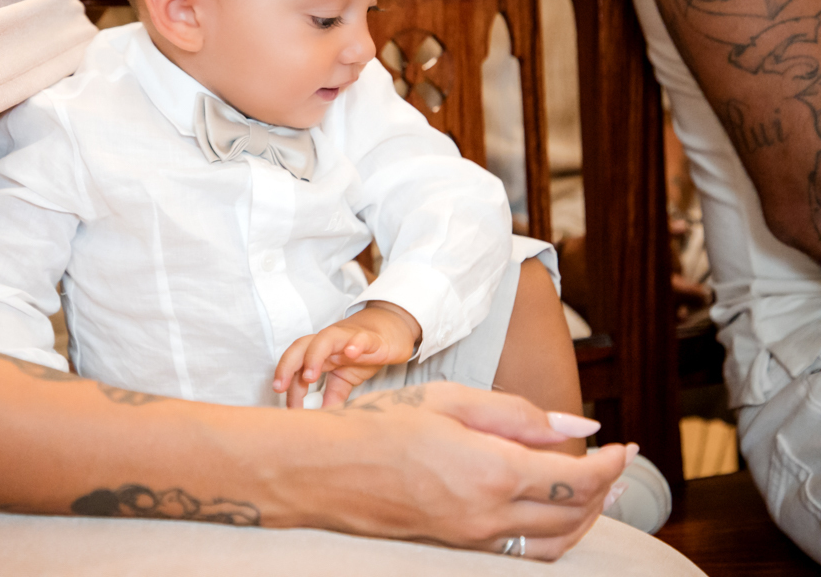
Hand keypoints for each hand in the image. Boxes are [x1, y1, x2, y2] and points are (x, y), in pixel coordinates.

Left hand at [273, 301, 419, 407]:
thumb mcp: (344, 379)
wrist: (390, 333)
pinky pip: (360, 338)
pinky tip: (351, 353)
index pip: (296, 366)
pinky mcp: (370, 338)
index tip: (288, 408)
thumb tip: (320, 419)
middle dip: (287, 366)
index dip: (289, 385)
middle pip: (301, 346)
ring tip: (309, 376)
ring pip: (325, 338)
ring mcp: (347, 338)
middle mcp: (328, 343)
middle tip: (280, 387)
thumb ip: (331, 396)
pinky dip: (354, 344)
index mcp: (319, 353)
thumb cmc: (362, 354)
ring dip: (314, 356)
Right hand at [320, 382, 629, 560]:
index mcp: (493, 471)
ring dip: (584, 519)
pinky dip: (550, 534)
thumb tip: (579, 424)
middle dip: (605, 490)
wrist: (324, 468)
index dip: (612, 465)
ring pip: (553, 544)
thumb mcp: (451, 400)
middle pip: (575, 517)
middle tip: (614, 462)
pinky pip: (522, 552)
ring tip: (589, 489)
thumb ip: (520, 415)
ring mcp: (472, 537)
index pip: (578, 480)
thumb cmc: (381, 424)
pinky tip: (546, 510)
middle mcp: (488, 514)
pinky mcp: (457, 546)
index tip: (626, 446)